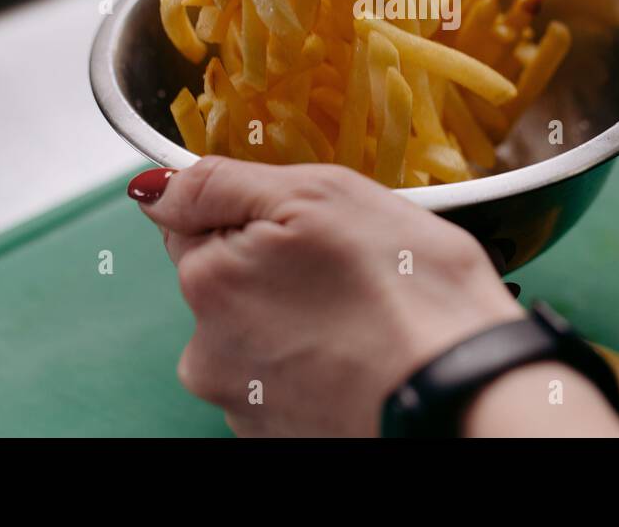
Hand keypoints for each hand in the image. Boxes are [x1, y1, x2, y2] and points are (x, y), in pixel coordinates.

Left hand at [135, 157, 522, 436]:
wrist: (464, 396)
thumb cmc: (409, 292)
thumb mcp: (320, 195)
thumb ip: (223, 183)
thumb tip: (155, 188)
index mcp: (209, 279)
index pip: (196, 222)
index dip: (256, 214)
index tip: (305, 225)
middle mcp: (208, 350)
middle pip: (229, 282)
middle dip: (277, 268)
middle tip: (348, 267)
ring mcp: (245, 402)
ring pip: (261, 333)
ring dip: (301, 318)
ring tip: (365, 316)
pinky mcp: (280, 435)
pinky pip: (290, 379)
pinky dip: (320, 364)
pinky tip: (363, 355)